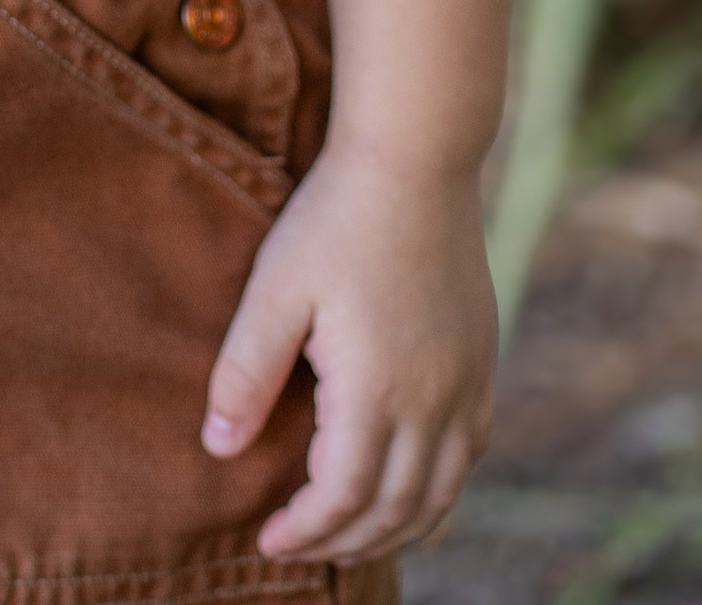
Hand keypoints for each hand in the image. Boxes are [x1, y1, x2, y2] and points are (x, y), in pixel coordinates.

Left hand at [201, 140, 496, 560]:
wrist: (416, 156)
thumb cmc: (337, 216)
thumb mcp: (275, 288)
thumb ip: (245, 372)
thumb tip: (218, 447)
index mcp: (377, 389)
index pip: (343, 498)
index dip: (305, 531)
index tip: (268, 539)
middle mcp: (433, 400)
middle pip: (395, 510)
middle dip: (345, 542)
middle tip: (299, 546)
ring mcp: (467, 382)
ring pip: (441, 492)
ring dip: (396, 528)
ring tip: (350, 536)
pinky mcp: (483, 360)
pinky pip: (469, 453)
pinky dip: (438, 489)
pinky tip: (409, 486)